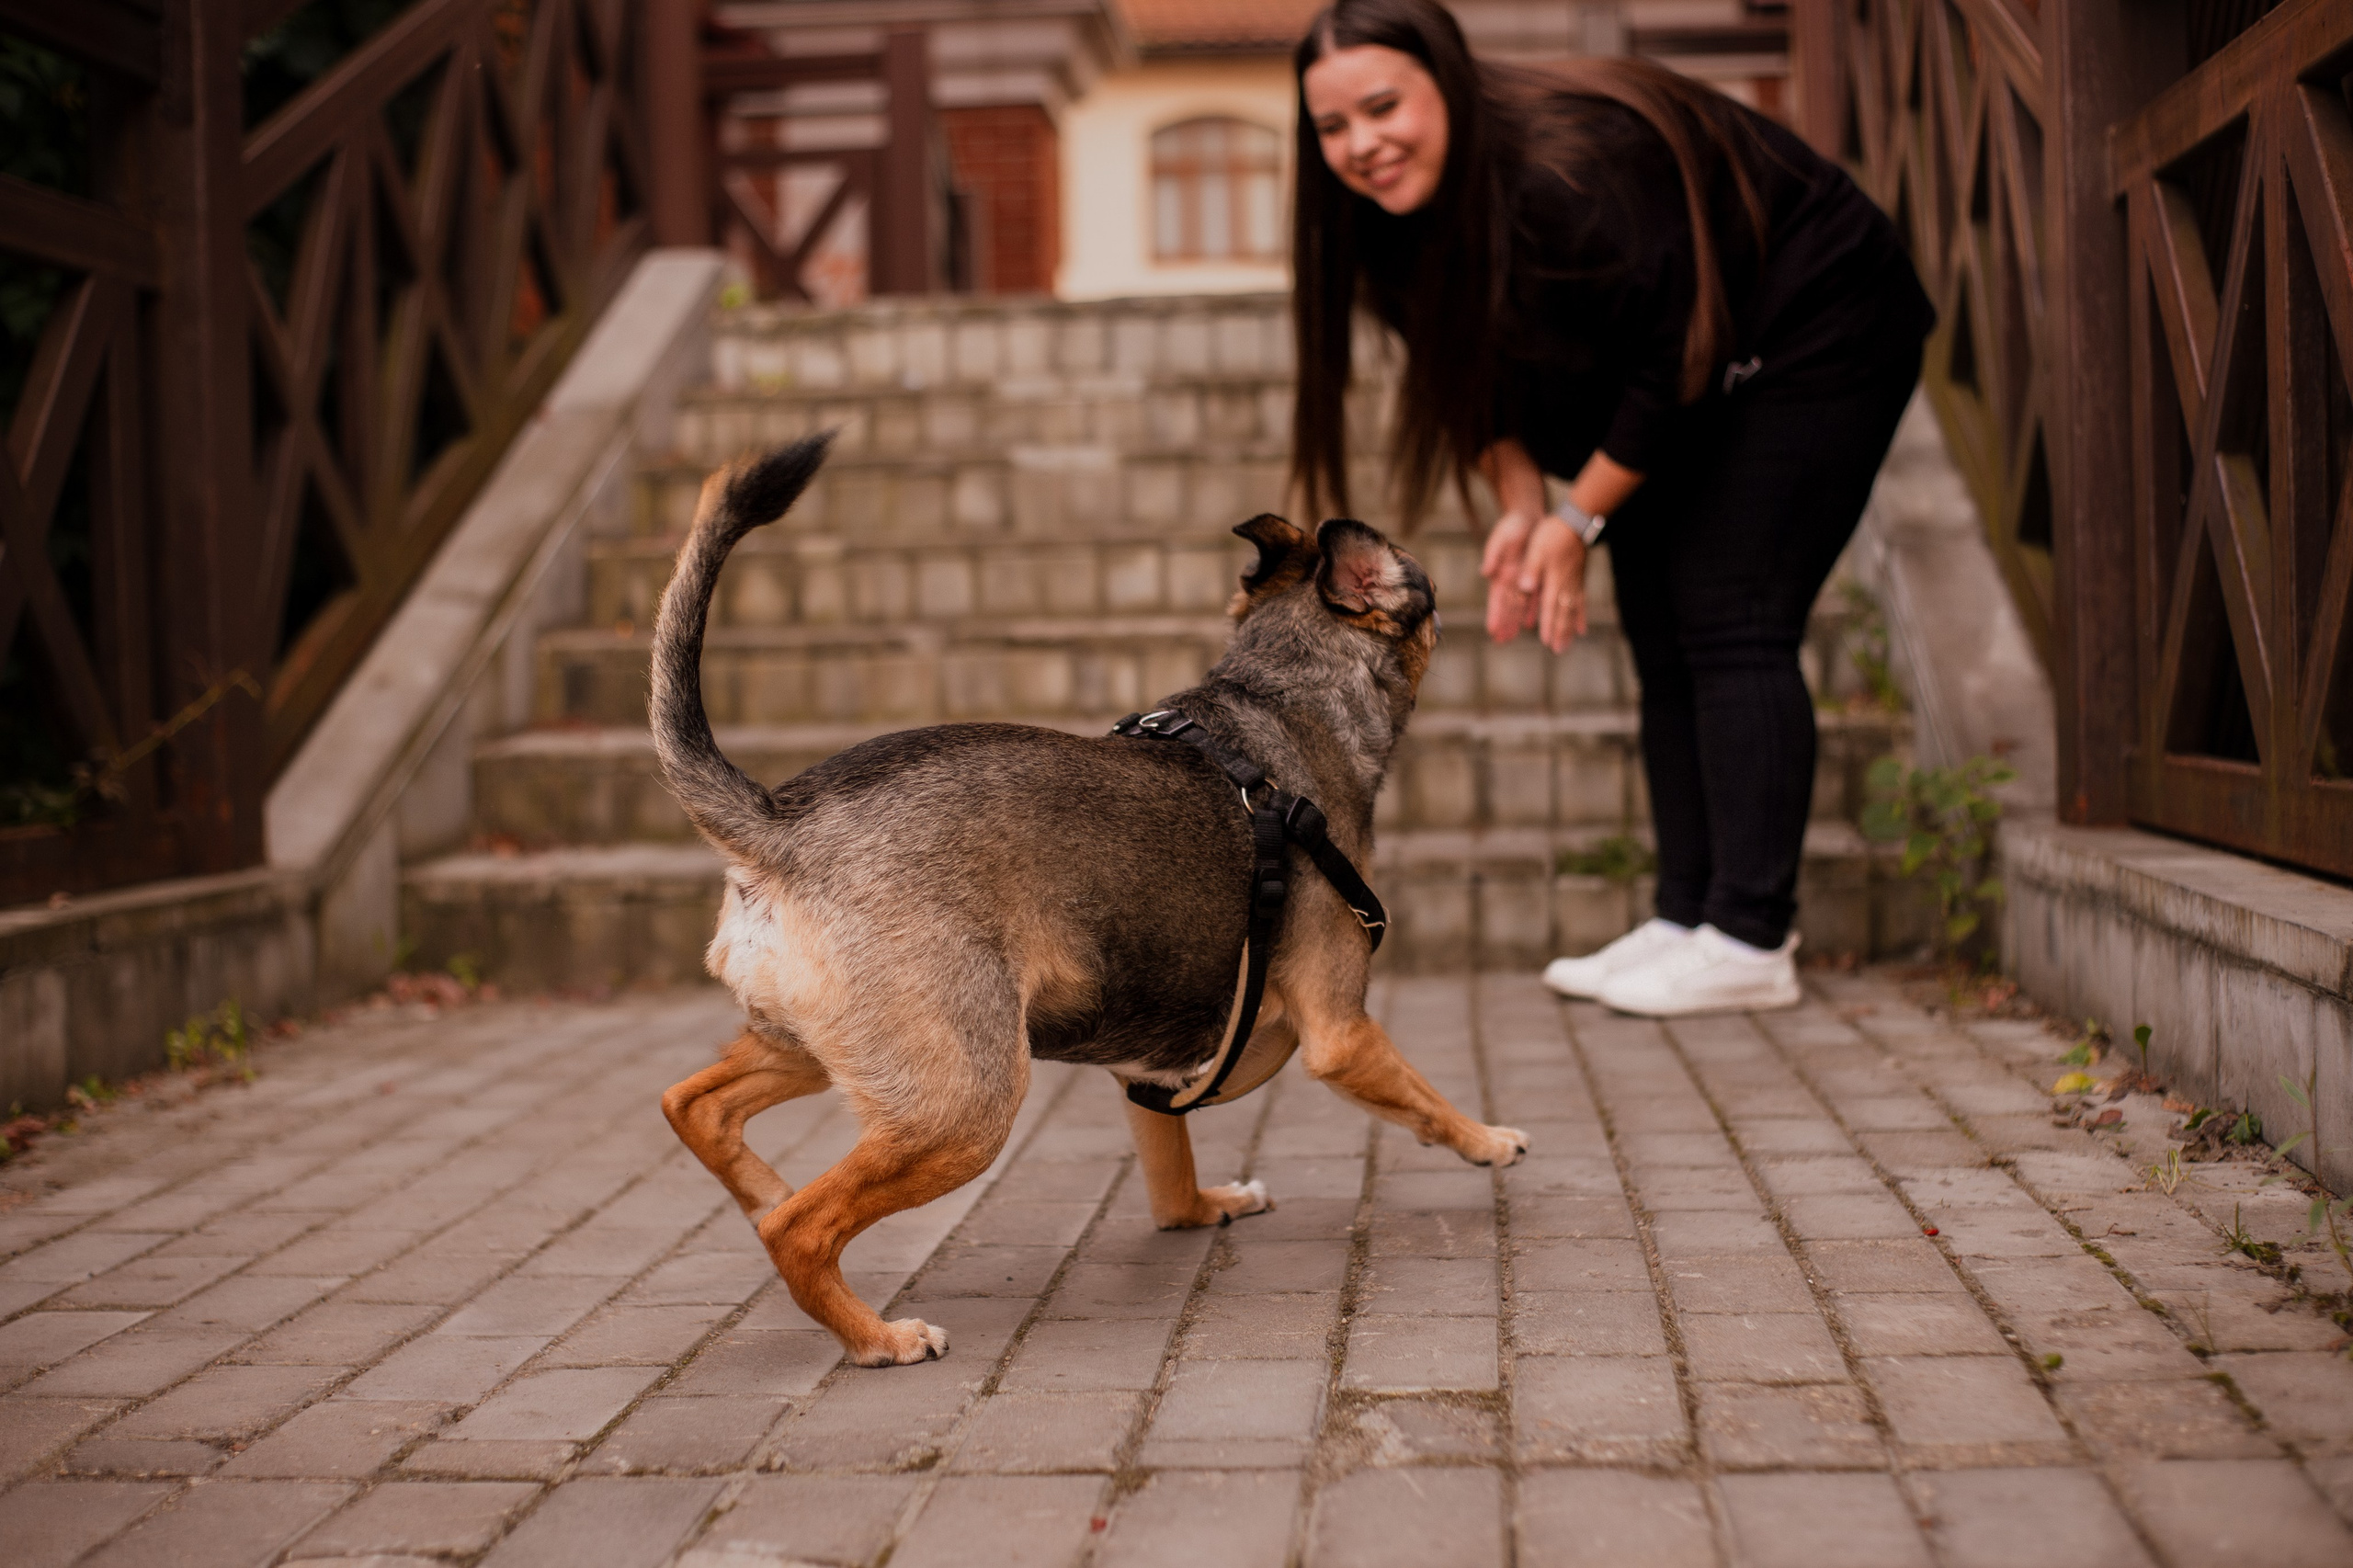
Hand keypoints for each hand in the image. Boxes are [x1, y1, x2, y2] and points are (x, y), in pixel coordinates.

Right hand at [1480, 509, 1539, 642]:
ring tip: (1512, 637)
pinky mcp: (1535, 575)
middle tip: (1501, 641)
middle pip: (1507, 606)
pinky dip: (1532, 609)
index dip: (1495, 614)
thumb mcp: (1501, 539)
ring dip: (1515, 620)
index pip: (1496, 599)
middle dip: (1504, 623)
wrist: (1529, 516)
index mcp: (1500, 573)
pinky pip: (1534, 596)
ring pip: (1520, 605)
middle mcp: (1510, 580)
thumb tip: (1485, 572)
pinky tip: (1531, 622)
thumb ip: (1493, 555)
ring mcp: (1522, 579)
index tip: (1492, 630)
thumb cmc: (1512, 526)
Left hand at [1515, 514, 1589, 652]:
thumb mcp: (1537, 549)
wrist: (1576, 521)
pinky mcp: (1579, 579)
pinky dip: (1581, 617)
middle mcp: (1566, 585)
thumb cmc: (1552, 534)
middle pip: (1564, 613)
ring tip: (1568, 646)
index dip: (1549, 625)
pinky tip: (1583, 629)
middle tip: (1558, 651)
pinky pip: (1581, 602)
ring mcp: (1575, 583)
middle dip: (1561, 633)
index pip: (1550, 607)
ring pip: (1572, 611)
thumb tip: (1524, 587)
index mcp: (1553, 579)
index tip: (1547, 642)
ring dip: (1570, 629)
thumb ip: (1531, 569)